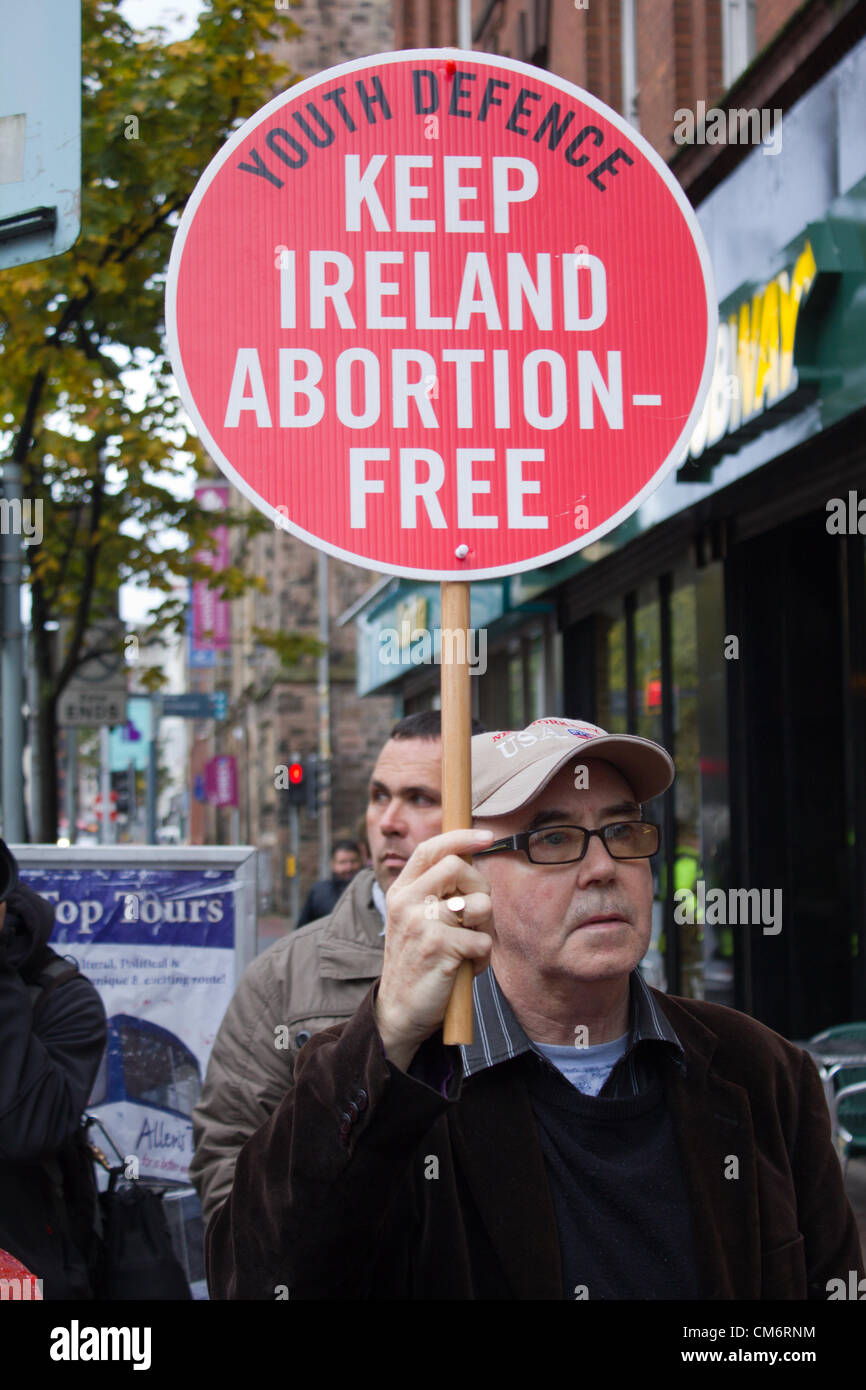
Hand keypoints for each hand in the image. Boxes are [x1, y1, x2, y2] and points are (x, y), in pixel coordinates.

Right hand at [374, 828, 494, 1071]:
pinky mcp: (439, 946)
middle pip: (460, 868)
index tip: (487, 836)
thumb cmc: (418, 963)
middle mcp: (406, 902)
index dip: (461, 837)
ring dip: (484, 929)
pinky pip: (483, 942)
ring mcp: (421, 923)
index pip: (430, 849)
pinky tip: (464, 969)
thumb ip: (437, 893)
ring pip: (480, 904)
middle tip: (476, 916)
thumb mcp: (416, 921)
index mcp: (401, 892)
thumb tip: (472, 861)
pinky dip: (482, 960)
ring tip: (467, 947)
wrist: (399, 1012)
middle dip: (481, 889)